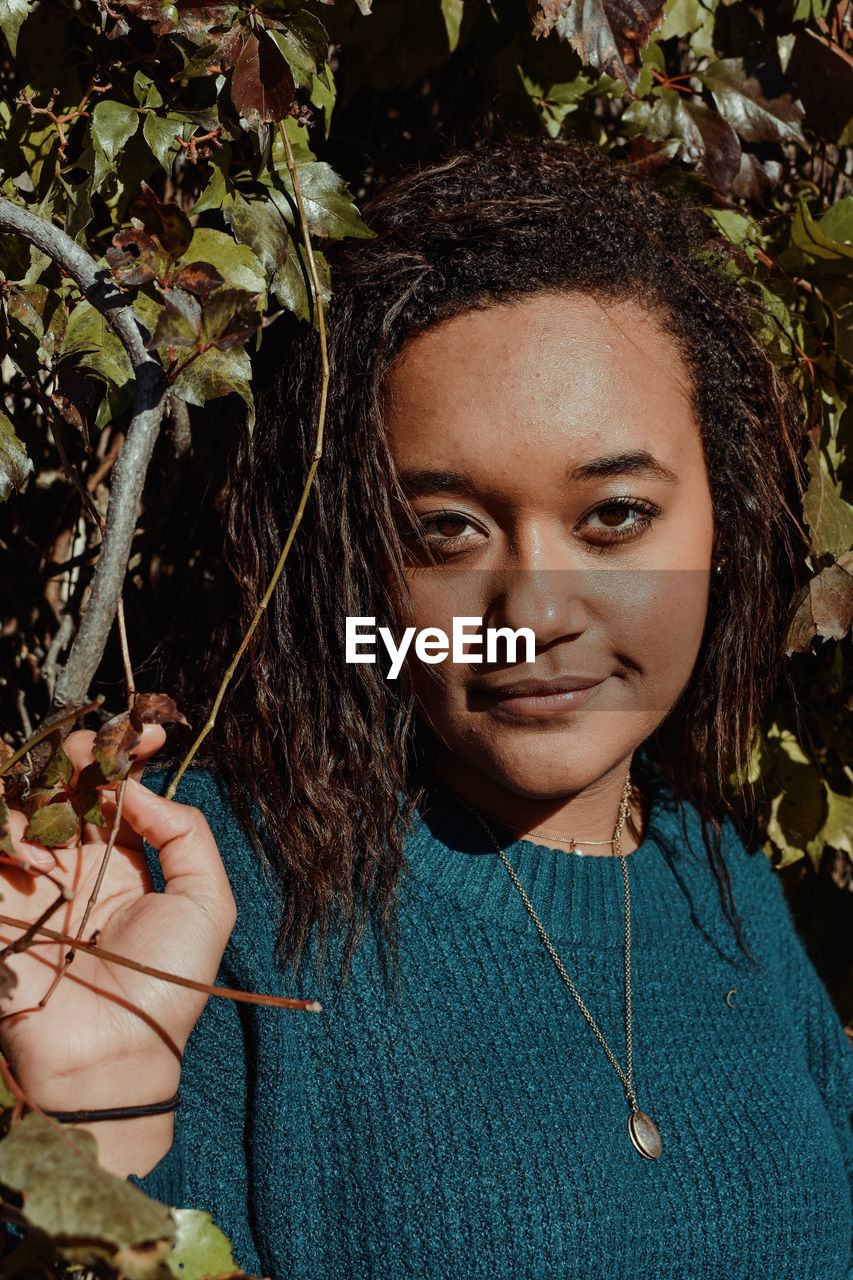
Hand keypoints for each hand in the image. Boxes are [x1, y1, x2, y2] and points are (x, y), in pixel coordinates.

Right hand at [0, 727, 235, 1171]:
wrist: (113, 1057)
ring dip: (42, 789)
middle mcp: (73, 866)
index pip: (113, 792)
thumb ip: (184, 833)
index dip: (124, 756)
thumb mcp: (207, 902)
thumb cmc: (169, 985)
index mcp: (122, 864)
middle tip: (91, 749)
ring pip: (22, 806)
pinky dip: (9, 833)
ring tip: (67, 799)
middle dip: (79, 757)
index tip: (142, 730)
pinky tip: (39, 855)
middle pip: (64, 787)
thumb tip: (137, 786)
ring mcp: (30, 882)